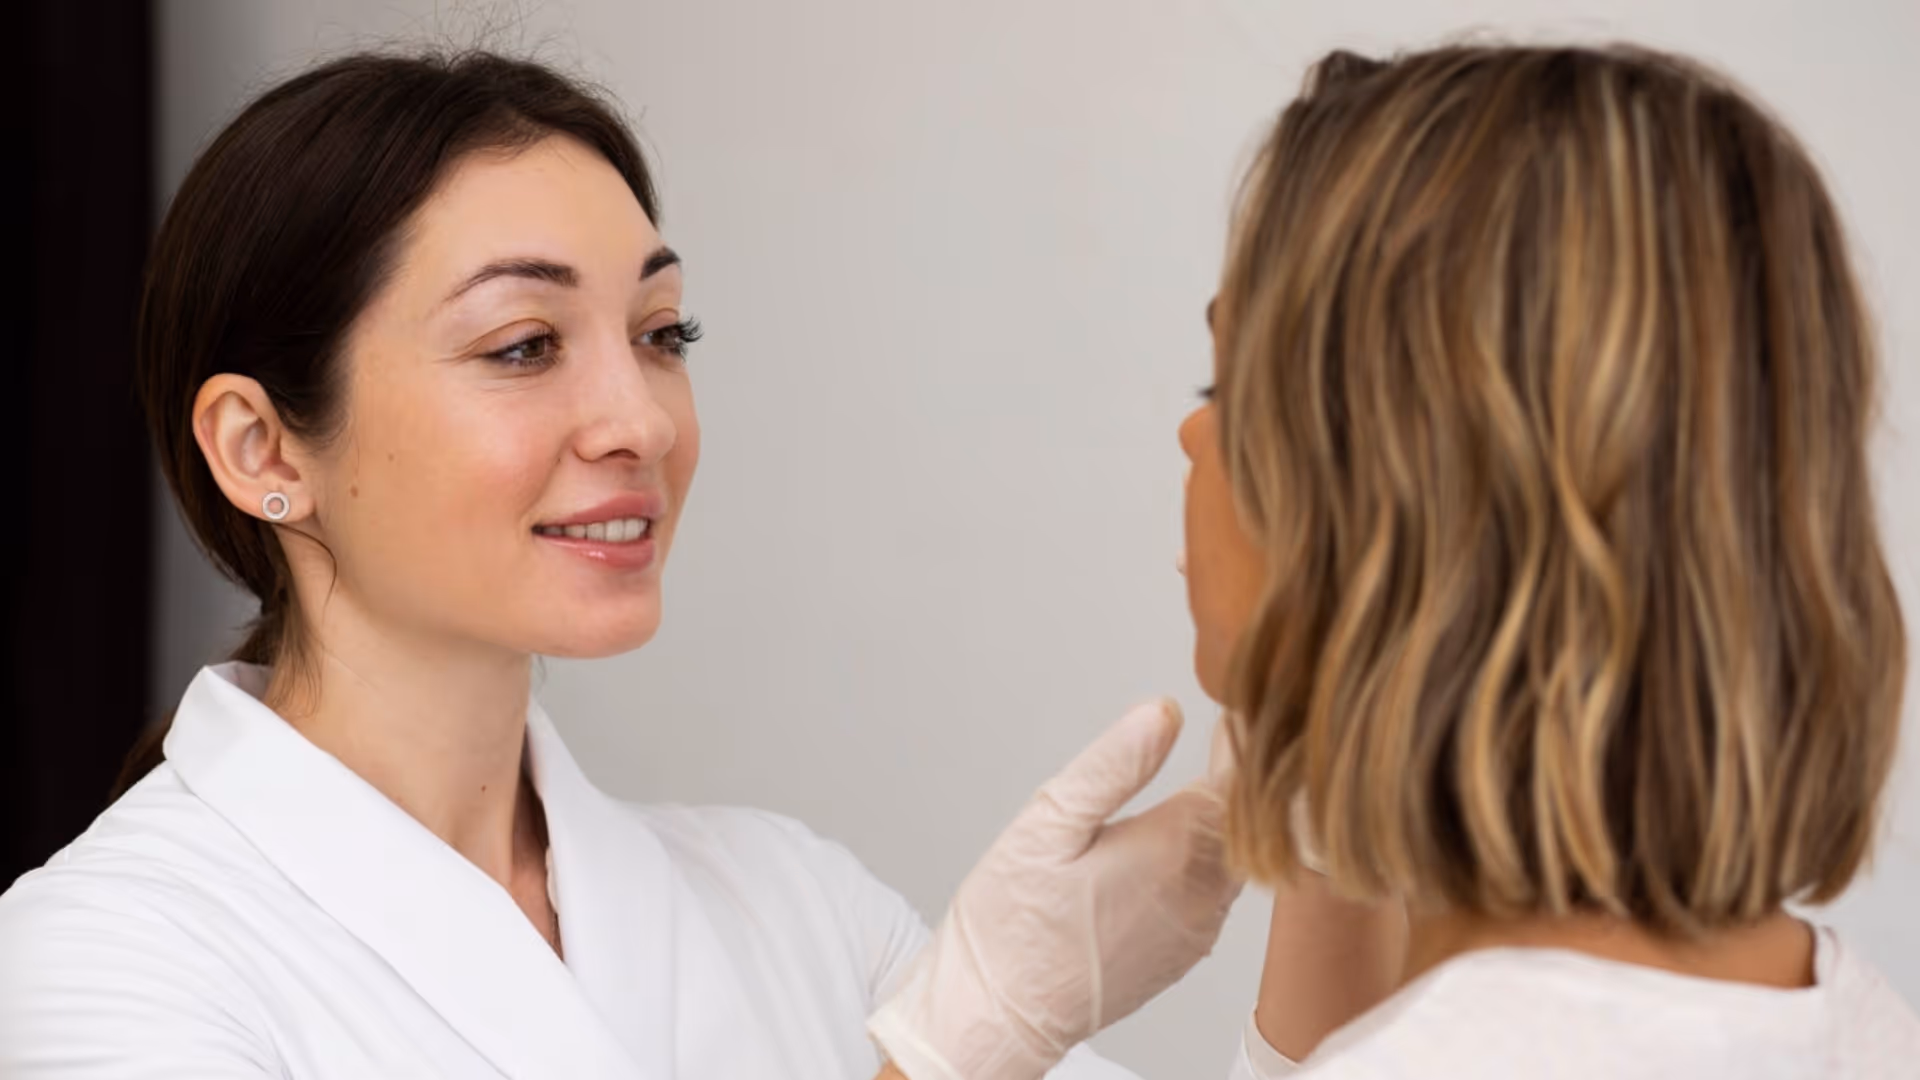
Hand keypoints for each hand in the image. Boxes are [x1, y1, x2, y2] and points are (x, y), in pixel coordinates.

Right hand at [868, 700, 1242, 1079]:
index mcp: (1174, 849)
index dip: (1241, 738)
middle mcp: (1200, 893)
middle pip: (1246, 818)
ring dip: (1224, 819)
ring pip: (1235, 857)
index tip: (1236, 706)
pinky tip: (1176, 844)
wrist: (999, 1016)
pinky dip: (1208, 859)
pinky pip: (1216, 893)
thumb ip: (1113, 764)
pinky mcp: (1184, 953)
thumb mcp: (1047, 824)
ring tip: (1207, 778)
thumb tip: (1165, 712)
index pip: (1239, 777)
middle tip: (1227, 731)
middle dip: (1237, 775)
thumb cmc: (1011, 924)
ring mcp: (1197, 929)